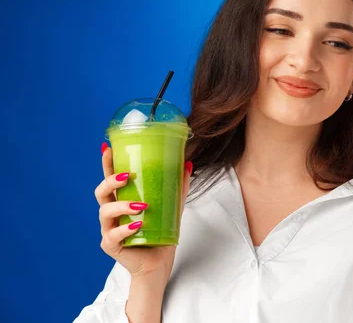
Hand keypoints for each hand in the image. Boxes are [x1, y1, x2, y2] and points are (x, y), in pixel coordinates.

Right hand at [95, 142, 192, 285]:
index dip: (106, 164)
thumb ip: (178, 188)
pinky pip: (112, 236)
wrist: (158, 265)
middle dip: (110, 181)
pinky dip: (124, 229)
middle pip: (101, 192)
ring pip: (105, 212)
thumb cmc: (160, 234)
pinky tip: (137, 225)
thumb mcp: (172, 208)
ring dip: (122, 205)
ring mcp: (109, 230)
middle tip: (126, 176)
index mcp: (122, 201)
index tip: (108, 148)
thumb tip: (188, 164)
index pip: (110, 179)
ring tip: (141, 206)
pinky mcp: (111, 246)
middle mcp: (112, 214)